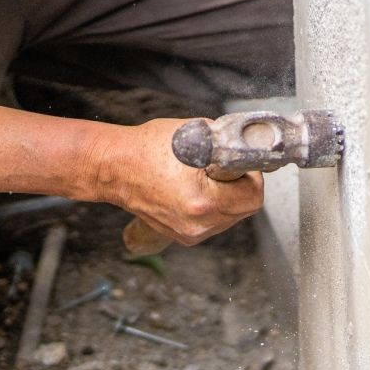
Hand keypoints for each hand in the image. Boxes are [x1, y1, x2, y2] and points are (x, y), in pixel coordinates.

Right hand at [93, 118, 263, 245]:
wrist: (116, 168)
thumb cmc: (148, 148)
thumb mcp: (198, 133)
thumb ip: (230, 144)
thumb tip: (252, 146)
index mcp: (202, 201)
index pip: (253, 196)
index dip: (251, 176)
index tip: (241, 165)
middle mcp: (197, 224)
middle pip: (244, 209)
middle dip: (240, 187)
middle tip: (222, 169)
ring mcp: (189, 233)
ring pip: (230, 217)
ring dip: (227, 198)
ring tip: (204, 179)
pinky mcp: (183, 236)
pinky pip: (213, 222)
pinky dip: (211, 207)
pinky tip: (195, 191)